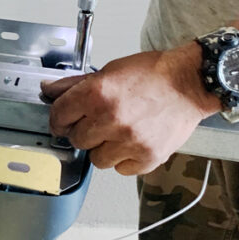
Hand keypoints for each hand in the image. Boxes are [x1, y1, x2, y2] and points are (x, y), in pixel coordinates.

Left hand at [40, 46, 220, 175]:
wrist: (190, 82)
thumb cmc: (153, 74)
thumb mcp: (109, 70)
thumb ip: (76, 84)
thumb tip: (48, 90)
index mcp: (97, 94)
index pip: (59, 116)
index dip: (58, 119)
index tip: (63, 121)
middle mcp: (110, 119)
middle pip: (76, 140)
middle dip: (83, 132)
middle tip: (98, 122)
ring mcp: (129, 141)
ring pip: (97, 159)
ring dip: (104, 148)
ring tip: (119, 132)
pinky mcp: (147, 157)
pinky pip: (122, 169)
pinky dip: (125, 159)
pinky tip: (134, 141)